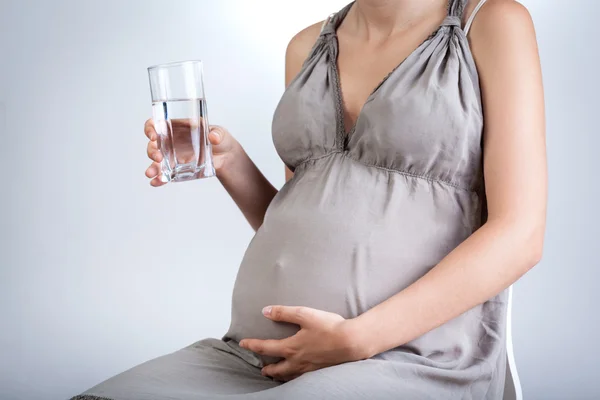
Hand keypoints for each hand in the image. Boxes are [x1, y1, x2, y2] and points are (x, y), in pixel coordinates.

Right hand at [144, 119, 238, 185]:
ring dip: (152, 167)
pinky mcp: (178, 170)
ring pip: (156, 161)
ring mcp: (173, 157)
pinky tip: (155, 182)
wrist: (227, 158)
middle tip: (158, 157)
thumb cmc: (220, 140)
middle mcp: (171, 142)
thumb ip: (217, 134)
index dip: (150, 129)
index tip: (154, 136)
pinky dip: (159, 179)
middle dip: (151, 151)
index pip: (156, 125)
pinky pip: (165, 174)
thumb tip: (213, 137)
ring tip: (152, 173)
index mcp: (177, 128)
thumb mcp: (220, 133)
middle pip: (153, 144)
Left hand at [239, 306, 368, 381]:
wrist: (351, 342)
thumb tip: (265, 311)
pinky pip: (302, 378)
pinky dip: (295, 378)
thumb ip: (284, 313)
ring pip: (289, 375)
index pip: (266, 347)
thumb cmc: (329, 327)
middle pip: (276, 368)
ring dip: (280, 375)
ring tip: (276, 375)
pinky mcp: (319, 371)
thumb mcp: (305, 314)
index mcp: (291, 347)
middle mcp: (297, 361)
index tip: (243, 344)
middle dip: (267, 368)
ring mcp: (309, 368)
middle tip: (261, 368)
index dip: (252, 345)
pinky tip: (298, 375)